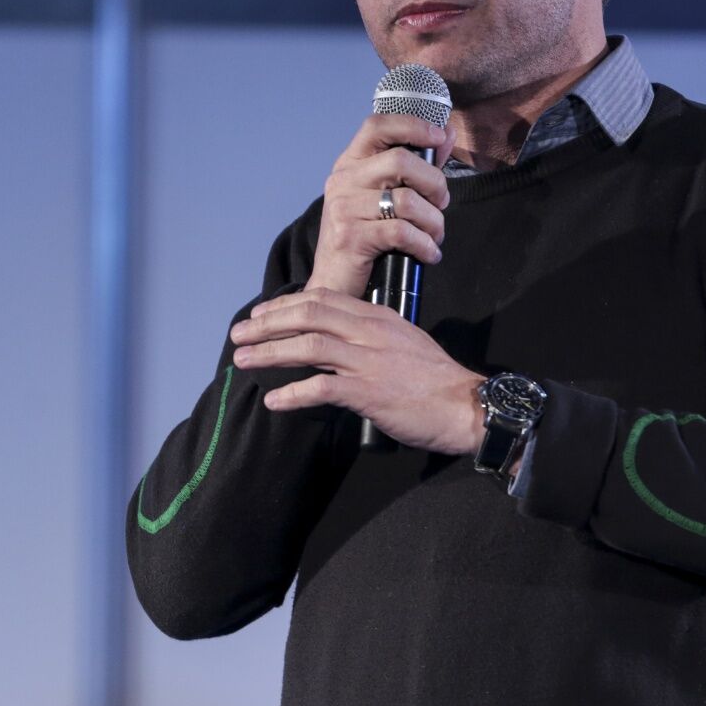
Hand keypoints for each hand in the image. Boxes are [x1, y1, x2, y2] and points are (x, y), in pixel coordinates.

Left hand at [229, 288, 484, 454]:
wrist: (466, 406)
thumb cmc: (436, 380)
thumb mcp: (405, 342)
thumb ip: (371, 336)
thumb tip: (339, 341)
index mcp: (378, 317)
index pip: (323, 299)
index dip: (286, 305)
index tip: (261, 315)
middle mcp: (370, 333)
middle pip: (308, 315)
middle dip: (267, 324)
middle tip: (239, 335)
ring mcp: (369, 362)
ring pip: (308, 346)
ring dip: (269, 353)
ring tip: (242, 361)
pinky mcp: (369, 393)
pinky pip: (321, 388)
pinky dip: (293, 393)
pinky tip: (274, 400)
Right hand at [306, 114, 453, 298]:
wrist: (333, 284)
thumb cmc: (364, 238)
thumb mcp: (385, 197)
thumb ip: (418, 165)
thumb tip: (448, 134)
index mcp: (350, 164)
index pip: (377, 126)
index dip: (413, 125)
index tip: (440, 137)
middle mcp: (343, 180)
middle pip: (401, 161)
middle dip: (435, 184)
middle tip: (441, 204)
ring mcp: (344, 208)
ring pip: (407, 200)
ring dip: (433, 221)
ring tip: (434, 235)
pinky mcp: (350, 237)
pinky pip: (402, 233)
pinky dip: (425, 245)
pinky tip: (428, 253)